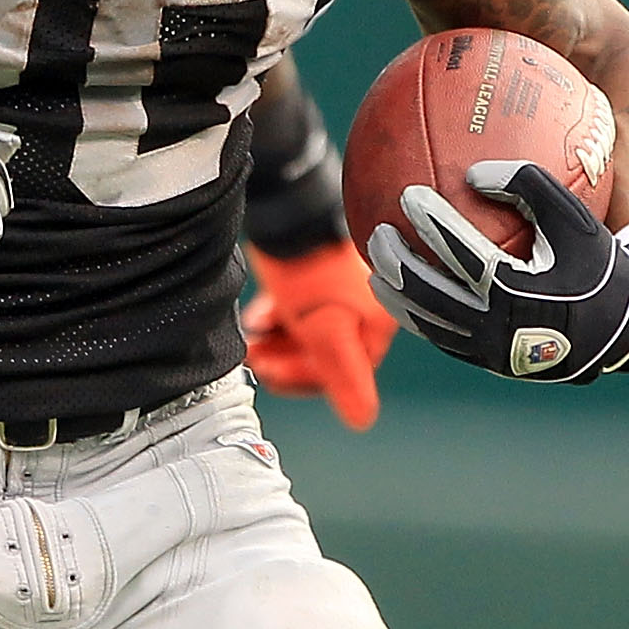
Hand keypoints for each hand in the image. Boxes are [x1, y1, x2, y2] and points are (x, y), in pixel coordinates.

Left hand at [242, 241, 397, 429]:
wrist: (289, 209)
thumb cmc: (312, 269)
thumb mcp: (326, 330)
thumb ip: (344, 377)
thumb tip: (363, 419)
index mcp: (377, 326)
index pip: (346, 376)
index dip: (304, 381)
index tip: (270, 374)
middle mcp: (364, 311)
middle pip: (324, 357)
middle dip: (286, 361)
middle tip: (255, 357)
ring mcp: (340, 294)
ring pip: (307, 336)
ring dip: (276, 344)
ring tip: (252, 338)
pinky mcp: (316, 279)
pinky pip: (297, 313)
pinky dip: (276, 320)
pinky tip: (257, 317)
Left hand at [367, 160, 628, 382]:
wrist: (621, 324)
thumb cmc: (597, 261)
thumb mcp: (574, 218)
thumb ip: (529, 185)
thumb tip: (475, 170)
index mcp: (520, 291)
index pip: (465, 254)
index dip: (434, 224)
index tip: (408, 195)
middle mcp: (500, 326)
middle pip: (434, 295)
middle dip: (399, 265)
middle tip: (377, 235)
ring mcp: (491, 350)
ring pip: (433, 325)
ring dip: (399, 299)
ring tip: (376, 272)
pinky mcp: (490, 361)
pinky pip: (445, 339)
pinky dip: (420, 319)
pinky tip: (404, 298)